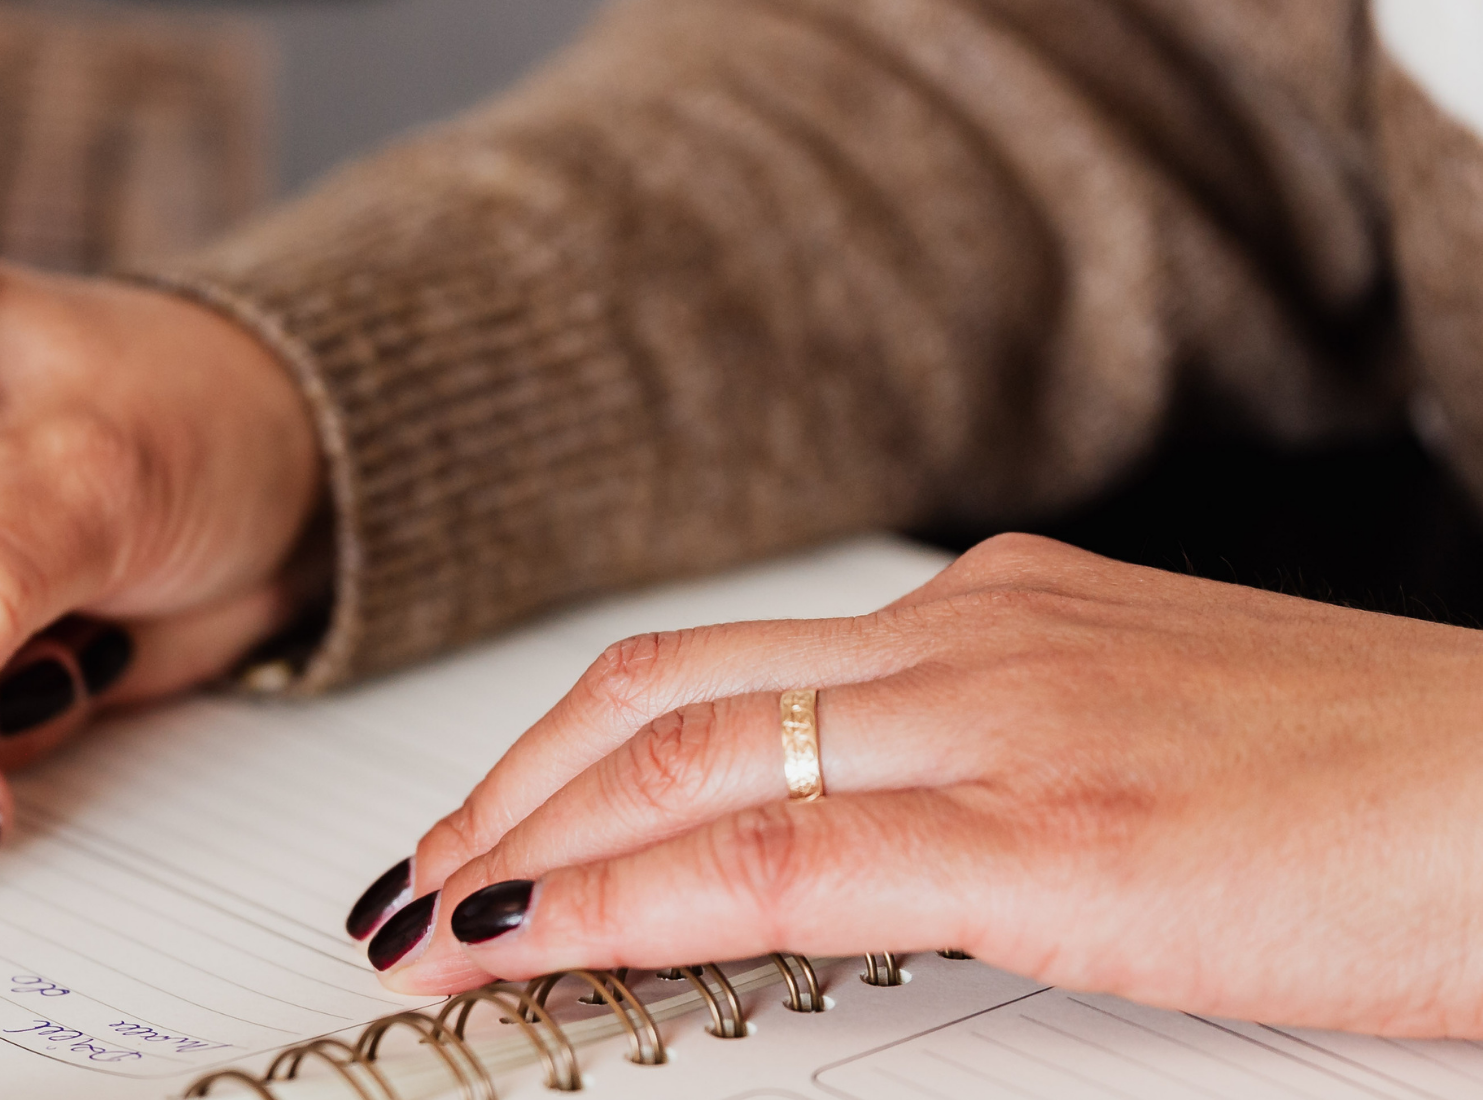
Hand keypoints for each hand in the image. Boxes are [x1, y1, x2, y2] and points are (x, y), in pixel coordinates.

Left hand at [351, 534, 1482, 1037]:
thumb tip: (880, 842)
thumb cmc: (1388, 790)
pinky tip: (536, 935)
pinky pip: (776, 855)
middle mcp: (973, 644)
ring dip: (527, 841)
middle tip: (416, 874)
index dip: (570, 750)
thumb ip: (1004, 772)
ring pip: (684, 762)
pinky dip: (625, 894)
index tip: (491, 825)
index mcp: (996, 619)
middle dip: (510, 789)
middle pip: (659, 695)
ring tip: (433, 915)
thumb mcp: (1153, 750)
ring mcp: (1000, 725)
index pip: (719, 671)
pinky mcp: (1049, 835)